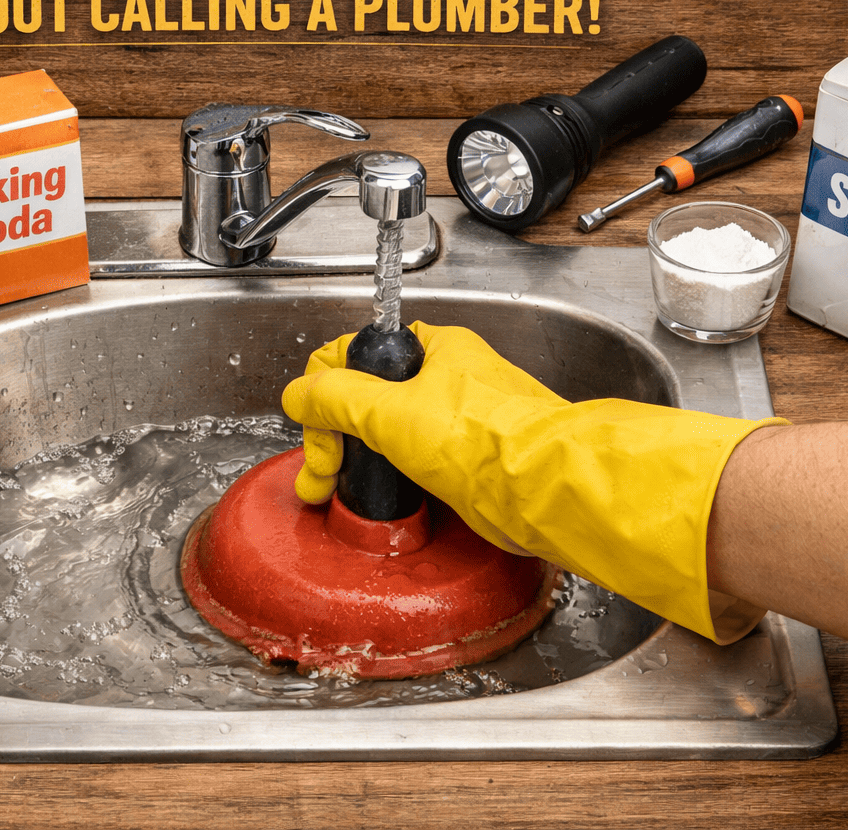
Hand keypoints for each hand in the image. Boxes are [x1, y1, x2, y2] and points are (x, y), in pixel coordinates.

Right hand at [282, 321, 784, 642]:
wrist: (547, 492)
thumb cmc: (488, 444)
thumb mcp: (390, 411)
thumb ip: (335, 397)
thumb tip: (299, 392)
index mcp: (435, 349)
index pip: (355, 355)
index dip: (324, 392)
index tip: (314, 431)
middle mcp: (452, 378)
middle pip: (370, 396)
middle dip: (337, 435)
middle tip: (322, 474)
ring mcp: (464, 420)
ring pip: (392, 430)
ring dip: (362, 459)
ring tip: (342, 491)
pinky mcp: (474, 461)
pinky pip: (418, 460)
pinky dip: (395, 477)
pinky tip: (386, 498)